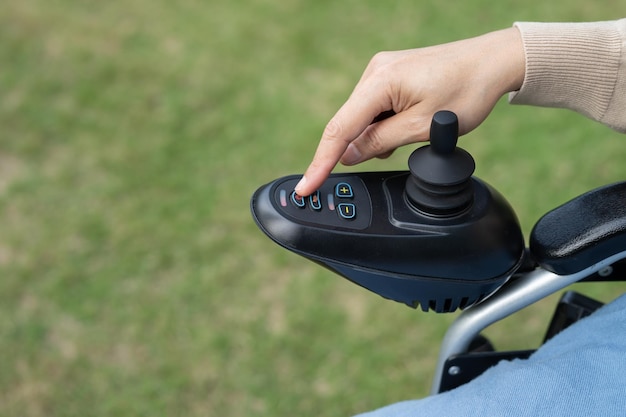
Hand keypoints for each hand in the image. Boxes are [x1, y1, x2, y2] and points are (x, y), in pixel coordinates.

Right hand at [295, 27, 524, 195]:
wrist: (492, 62)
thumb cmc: (466, 90)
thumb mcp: (420, 128)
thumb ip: (379, 143)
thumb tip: (349, 155)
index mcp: (380, 82)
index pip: (339, 130)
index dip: (321, 163)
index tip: (306, 187)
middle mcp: (375, 71)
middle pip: (350, 123)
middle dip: (363, 147)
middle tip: (398, 148)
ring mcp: (382, 70)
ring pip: (363, 117)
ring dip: (378, 135)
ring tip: (415, 130)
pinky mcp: (391, 74)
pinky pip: (375, 107)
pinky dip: (385, 123)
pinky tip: (408, 123)